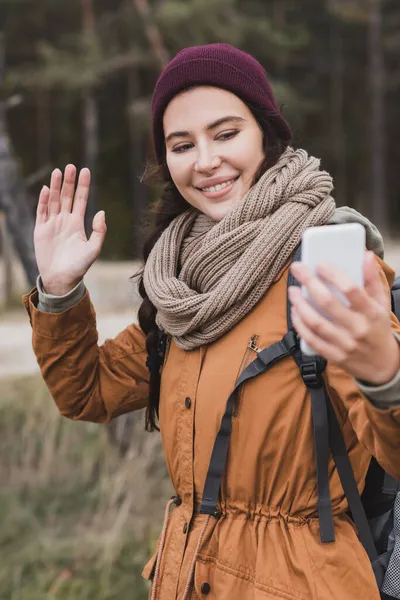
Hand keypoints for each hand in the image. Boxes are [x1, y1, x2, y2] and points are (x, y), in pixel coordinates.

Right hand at [34, 165, 106, 294]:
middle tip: (71, 166)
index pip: (81, 199)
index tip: (85, 170)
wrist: (61, 279)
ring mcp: (52, 224)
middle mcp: (65, 221)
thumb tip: (101, 211)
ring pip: (53, 200)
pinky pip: (41, 212)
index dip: (83, 186)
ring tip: (58, 171)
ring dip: (55, 186)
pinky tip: (46, 189)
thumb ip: (99, 231)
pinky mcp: (40, 230)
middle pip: (66, 196)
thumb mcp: (94, 249)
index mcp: (78, 223)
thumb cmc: (79, 266)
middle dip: (69, 182)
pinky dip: (43, 201)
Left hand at [288, 252, 399, 384]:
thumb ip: (373, 281)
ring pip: (316, 323)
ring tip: (293, 291)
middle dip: (310, 283)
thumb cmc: (378, 329)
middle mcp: (358, 329)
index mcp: (372, 313)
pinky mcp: (334, 356)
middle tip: (297, 269)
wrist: (383, 366)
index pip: (351, 290)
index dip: (334, 275)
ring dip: (300, 305)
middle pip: (328, 303)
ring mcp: (345, 344)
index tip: (320, 264)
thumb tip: (366, 255)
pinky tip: (295, 312)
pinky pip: (312, 340)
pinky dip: (300, 325)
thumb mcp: (382, 305)